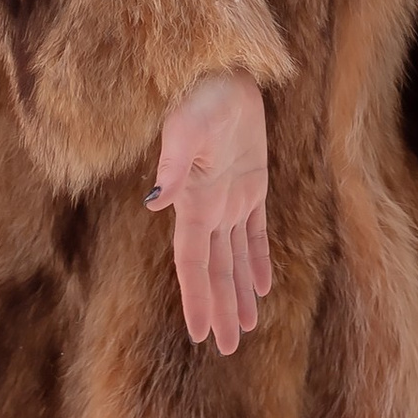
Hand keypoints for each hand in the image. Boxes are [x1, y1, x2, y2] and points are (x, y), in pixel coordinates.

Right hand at [148, 72, 271, 355]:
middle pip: (215, 271)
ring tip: (245, 329)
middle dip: (220, 309)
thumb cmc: (196, 96)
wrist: (218, 70)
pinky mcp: (251, 182)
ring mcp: (230, 198)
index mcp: (192, 204)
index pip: (193, 265)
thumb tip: (155, 203)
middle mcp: (209, 208)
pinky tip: (263, 287)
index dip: (197, 300)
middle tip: (226, 347)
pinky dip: (258, 260)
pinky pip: (256, 232)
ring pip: (235, 258)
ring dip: (238, 292)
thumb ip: (171, 167)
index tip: (198, 335)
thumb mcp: (183, 130)